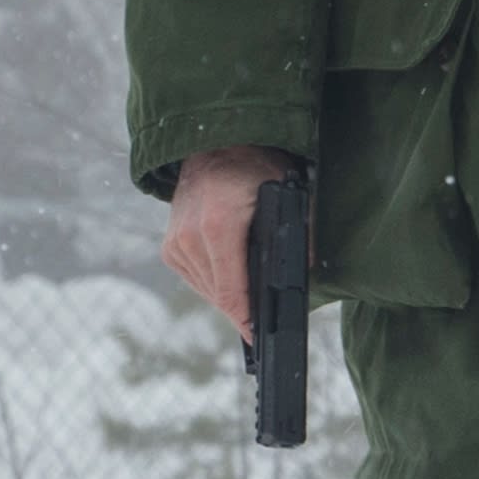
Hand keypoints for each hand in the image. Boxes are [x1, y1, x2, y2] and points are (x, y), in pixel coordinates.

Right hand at [161, 145, 298, 337]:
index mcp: (218, 227)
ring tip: (251, 296)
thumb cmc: (255, 164)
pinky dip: (214, 281)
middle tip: (264, 320)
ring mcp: (175, 243)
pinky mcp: (170, 246)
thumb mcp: (286, 192)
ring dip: (228, 295)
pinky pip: (195, 278)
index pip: (232, 292)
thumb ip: (298, 232)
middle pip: (219, 296)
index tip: (257, 339)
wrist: (213, 139)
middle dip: (243, 309)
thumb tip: (308, 272)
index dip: (246, 320)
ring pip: (206, 290)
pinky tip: (232, 275)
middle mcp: (190, 238)